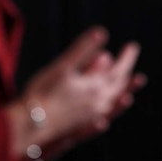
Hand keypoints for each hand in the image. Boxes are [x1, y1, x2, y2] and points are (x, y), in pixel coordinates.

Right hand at [6, 26, 146, 160]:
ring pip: (113, 100)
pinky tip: (106, 105)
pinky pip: (103, 113)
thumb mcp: (62, 66)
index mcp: (96, 88)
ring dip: (124, 88)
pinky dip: (110, 105)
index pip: (118, 71)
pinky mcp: (80, 125)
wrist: (28, 127)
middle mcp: (98, 104)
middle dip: (127, 69)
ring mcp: (91, 116)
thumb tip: (101, 33)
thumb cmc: (42, 94)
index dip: (127, 58)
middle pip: (119, 85)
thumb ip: (83, 50)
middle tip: (131, 55)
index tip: (133, 46)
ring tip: (130, 81)